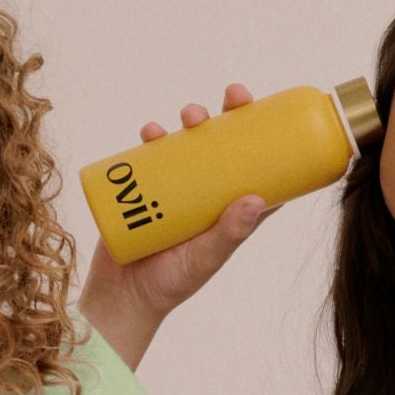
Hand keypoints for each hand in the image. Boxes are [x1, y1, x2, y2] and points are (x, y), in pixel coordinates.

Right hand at [81, 86, 275, 357]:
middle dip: (228, 117)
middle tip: (233, 97)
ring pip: (187, 145)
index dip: (267, 139)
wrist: (122, 297)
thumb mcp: (206, 258)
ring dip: (191, 122)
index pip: (256, 170)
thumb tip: (255, 199)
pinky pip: (148, 156)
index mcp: (229, 211)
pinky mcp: (142, 189)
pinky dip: (150, 138)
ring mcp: (173, 190)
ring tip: (189, 117)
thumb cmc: (172, 283)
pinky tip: (150, 131)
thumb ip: (229, 233)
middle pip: (223, 148)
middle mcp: (205, 196)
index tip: (273, 113)